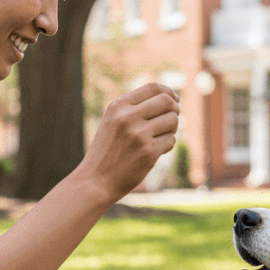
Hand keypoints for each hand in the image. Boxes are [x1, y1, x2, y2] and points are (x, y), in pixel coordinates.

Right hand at [76, 83, 178, 202]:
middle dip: (174, 109)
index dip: (169, 92)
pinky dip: (167, 146)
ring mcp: (138, 134)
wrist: (95, 181)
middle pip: (167, 101)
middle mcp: (128, 117)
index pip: (153, 87)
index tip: (174, 99)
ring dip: (171, 129)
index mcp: (118, 106)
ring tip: (159, 138)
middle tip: (171, 119)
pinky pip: (171, 140)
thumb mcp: (113, 121)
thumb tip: (169, 98)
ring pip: (172, 120)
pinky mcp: (148, 152)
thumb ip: (134, 108)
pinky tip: (154, 152)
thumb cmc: (107, 151)